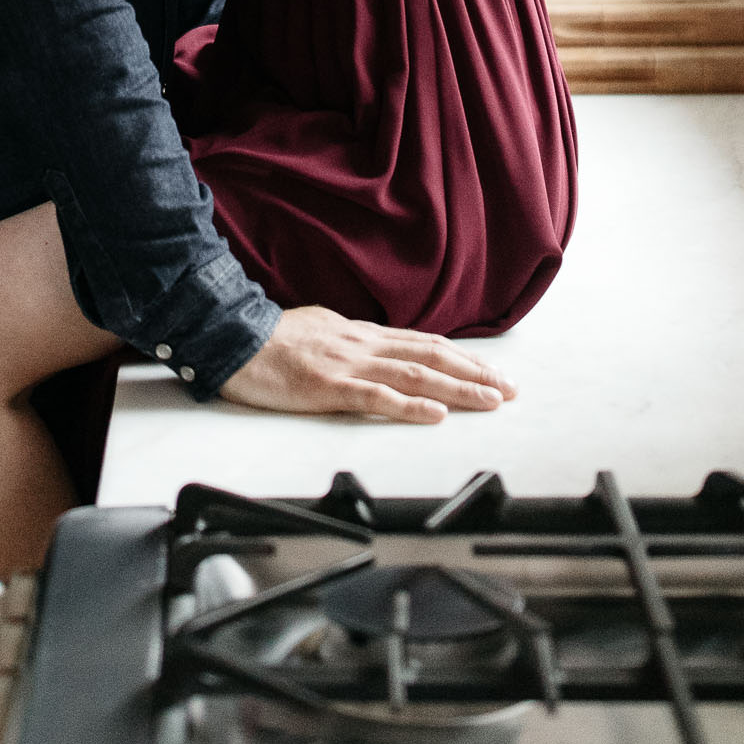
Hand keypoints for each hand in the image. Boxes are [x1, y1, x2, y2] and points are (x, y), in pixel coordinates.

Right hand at [220, 308, 516, 424]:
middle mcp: (363, 344)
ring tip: (490, 400)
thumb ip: (352, 342)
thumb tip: (376, 350)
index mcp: (361, 334)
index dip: (462, 357)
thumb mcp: (321, 329)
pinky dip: (410, 405)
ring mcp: (348, 364)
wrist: (233, 337)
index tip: (493, 371)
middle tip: (510, 389)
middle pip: (430, 356)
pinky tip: (435, 413)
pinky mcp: (329, 387)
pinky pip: (376, 397)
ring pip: (414, 375)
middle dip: (474, 373)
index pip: (424, 343)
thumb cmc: (271, 338)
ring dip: (457, 388)